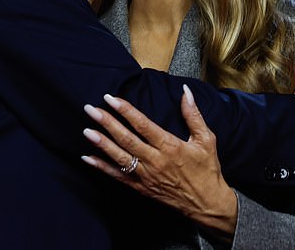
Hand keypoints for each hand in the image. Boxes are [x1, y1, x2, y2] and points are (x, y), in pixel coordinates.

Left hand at [81, 85, 237, 235]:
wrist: (208, 204)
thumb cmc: (207, 170)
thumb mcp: (206, 139)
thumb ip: (193, 114)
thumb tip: (185, 90)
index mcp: (170, 146)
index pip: (143, 125)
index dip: (125, 110)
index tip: (110, 98)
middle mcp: (155, 161)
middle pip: (126, 139)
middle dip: (107, 123)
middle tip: (90, 109)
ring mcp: (146, 176)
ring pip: (119, 157)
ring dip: (101, 143)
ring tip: (86, 130)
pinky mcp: (142, 188)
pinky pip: (118, 177)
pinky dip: (102, 168)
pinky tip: (88, 158)